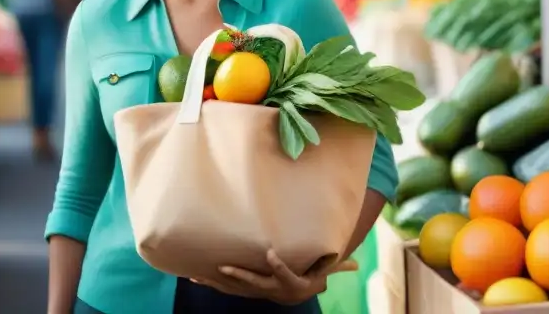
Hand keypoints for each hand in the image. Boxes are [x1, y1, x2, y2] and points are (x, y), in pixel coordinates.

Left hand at [191, 250, 332, 304]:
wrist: (295, 294)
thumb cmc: (309, 276)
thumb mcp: (324, 271)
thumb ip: (337, 264)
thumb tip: (356, 263)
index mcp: (288, 282)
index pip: (284, 273)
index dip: (278, 265)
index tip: (271, 254)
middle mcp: (269, 288)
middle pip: (253, 283)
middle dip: (238, 274)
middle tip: (223, 266)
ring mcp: (255, 290)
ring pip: (233, 287)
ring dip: (216, 280)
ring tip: (197, 273)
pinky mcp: (243, 288)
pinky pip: (224, 285)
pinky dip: (209, 280)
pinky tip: (192, 274)